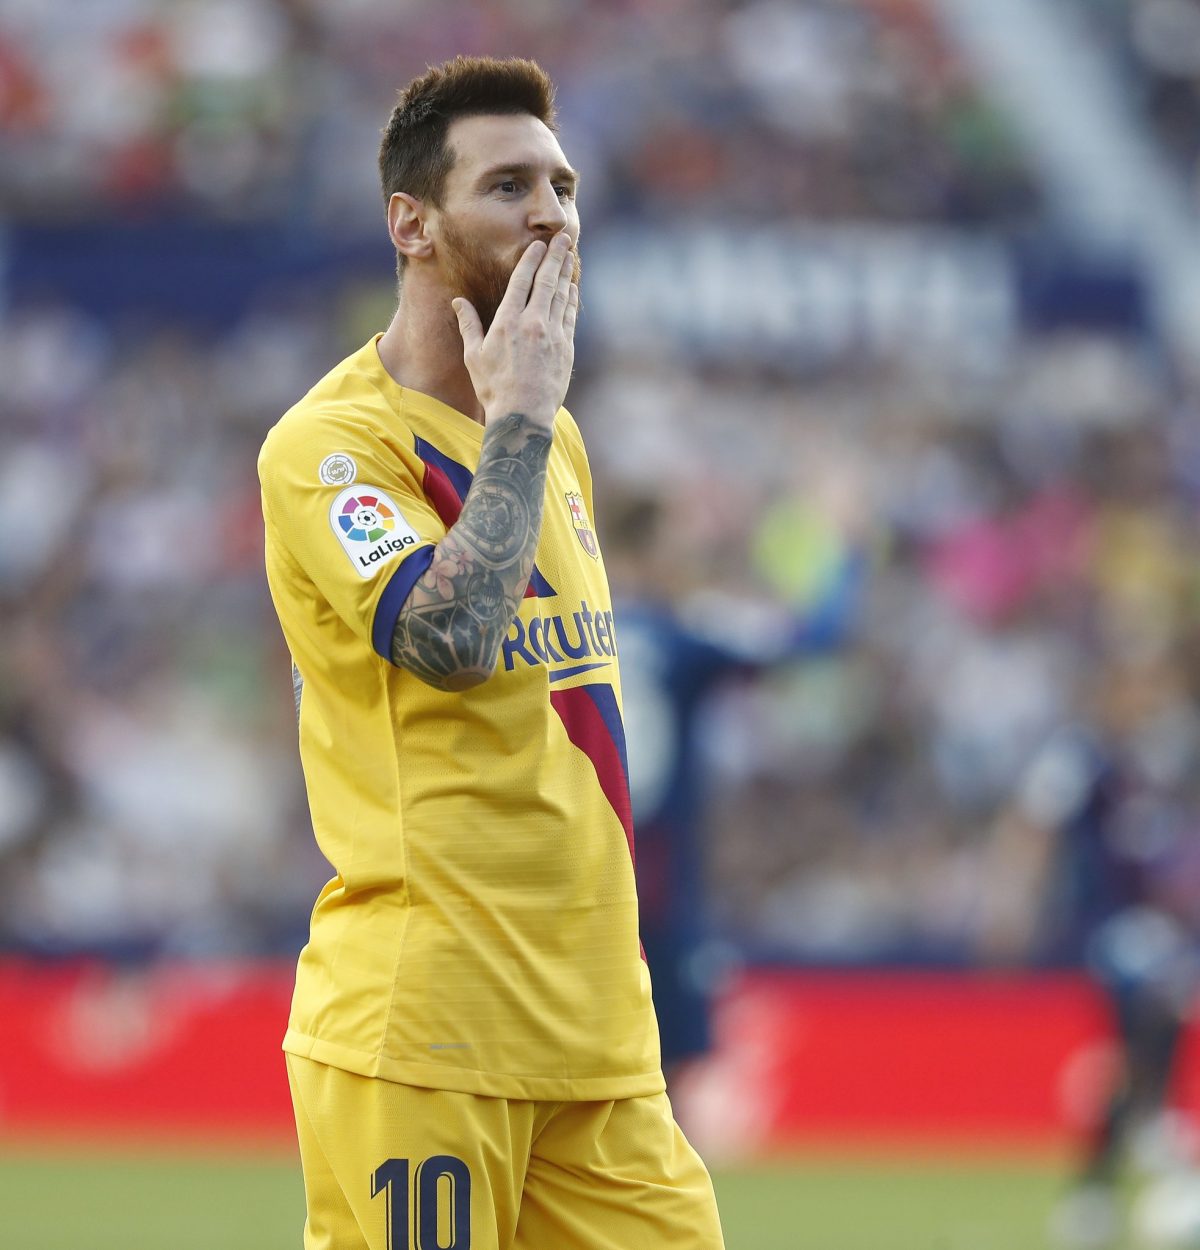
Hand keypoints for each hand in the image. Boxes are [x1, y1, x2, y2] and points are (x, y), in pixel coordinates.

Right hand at [452, 232, 578, 431]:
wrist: (523, 415)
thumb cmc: (494, 387)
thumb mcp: (474, 356)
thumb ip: (468, 325)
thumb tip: (457, 302)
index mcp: (507, 322)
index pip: (521, 281)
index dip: (531, 260)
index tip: (538, 245)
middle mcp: (532, 323)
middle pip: (546, 281)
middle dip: (554, 257)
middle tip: (562, 238)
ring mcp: (553, 335)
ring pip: (561, 296)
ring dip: (565, 274)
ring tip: (568, 256)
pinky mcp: (566, 348)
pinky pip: (569, 316)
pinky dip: (570, 299)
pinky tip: (570, 289)